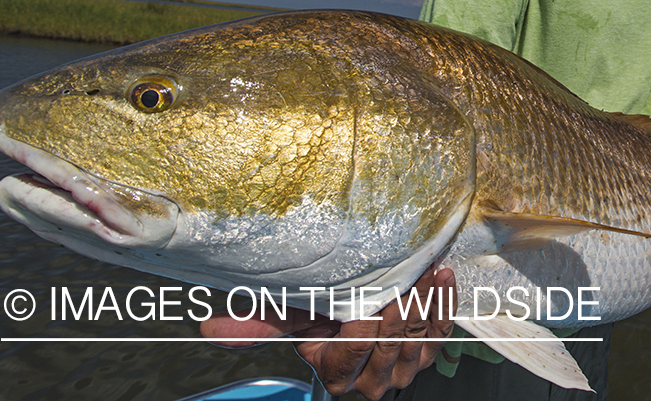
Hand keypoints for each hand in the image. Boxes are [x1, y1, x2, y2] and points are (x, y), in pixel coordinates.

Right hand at [200, 267, 455, 399]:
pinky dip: (443, 303)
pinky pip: (439, 331)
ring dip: (424, 302)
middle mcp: (372, 379)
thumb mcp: (293, 316)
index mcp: (338, 372)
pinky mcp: (426, 353)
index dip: (361, 331)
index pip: (352, 353)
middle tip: (405, 276)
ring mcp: (403, 368)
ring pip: (417, 338)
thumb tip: (207, 327)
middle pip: (389, 345)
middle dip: (399, 310)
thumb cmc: (324, 316)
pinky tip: (442, 277)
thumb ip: (256, 323)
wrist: (361, 317)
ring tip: (425, 270)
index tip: (364, 304)